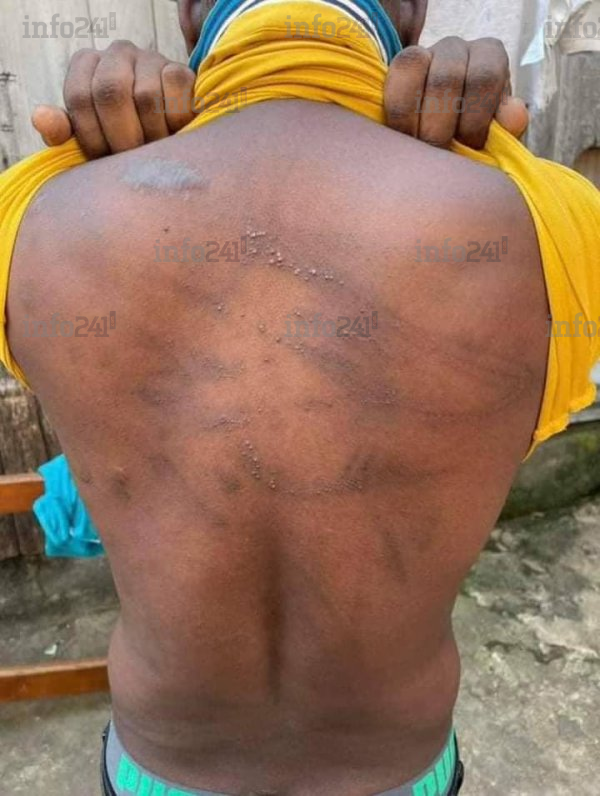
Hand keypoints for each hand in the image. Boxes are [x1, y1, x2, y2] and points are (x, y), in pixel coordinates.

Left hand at [32, 41, 195, 157]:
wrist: (167, 137)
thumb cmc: (121, 140)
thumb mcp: (89, 139)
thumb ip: (63, 132)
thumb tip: (41, 119)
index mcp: (86, 65)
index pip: (79, 97)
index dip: (92, 136)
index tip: (104, 160)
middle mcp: (116, 53)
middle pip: (111, 93)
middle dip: (122, 136)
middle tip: (132, 159)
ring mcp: (149, 57)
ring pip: (146, 97)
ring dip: (152, 134)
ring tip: (155, 150)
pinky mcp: (180, 68)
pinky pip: (175, 89)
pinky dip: (175, 119)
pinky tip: (174, 132)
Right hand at [384, 37, 528, 148]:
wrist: (441, 144)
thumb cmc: (473, 141)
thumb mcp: (496, 135)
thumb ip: (508, 128)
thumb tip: (514, 117)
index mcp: (488, 56)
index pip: (485, 77)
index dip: (476, 119)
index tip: (471, 149)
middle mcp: (455, 48)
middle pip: (446, 78)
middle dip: (441, 127)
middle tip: (439, 155)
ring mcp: (421, 55)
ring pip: (411, 68)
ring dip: (412, 119)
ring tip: (416, 149)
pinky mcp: (392, 71)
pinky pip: (388, 82)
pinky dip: (394, 115)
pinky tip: (398, 139)